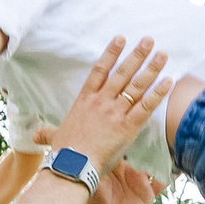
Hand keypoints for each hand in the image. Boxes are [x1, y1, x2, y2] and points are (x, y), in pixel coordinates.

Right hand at [43, 37, 169, 173]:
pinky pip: (146, 105)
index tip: (121, 38)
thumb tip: (36, 136)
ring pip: (136, 85)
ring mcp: (115, 112)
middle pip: (122, 72)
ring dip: (151, 68)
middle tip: (149, 40)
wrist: (73, 165)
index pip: (100, 70)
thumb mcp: (54, 138)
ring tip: (162, 54)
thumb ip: (48, 133)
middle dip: (137, 54)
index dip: (111, 53)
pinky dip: (158, 92)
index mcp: (85, 100)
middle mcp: (101, 101)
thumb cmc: (63, 153)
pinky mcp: (127, 126)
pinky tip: (168, 81)